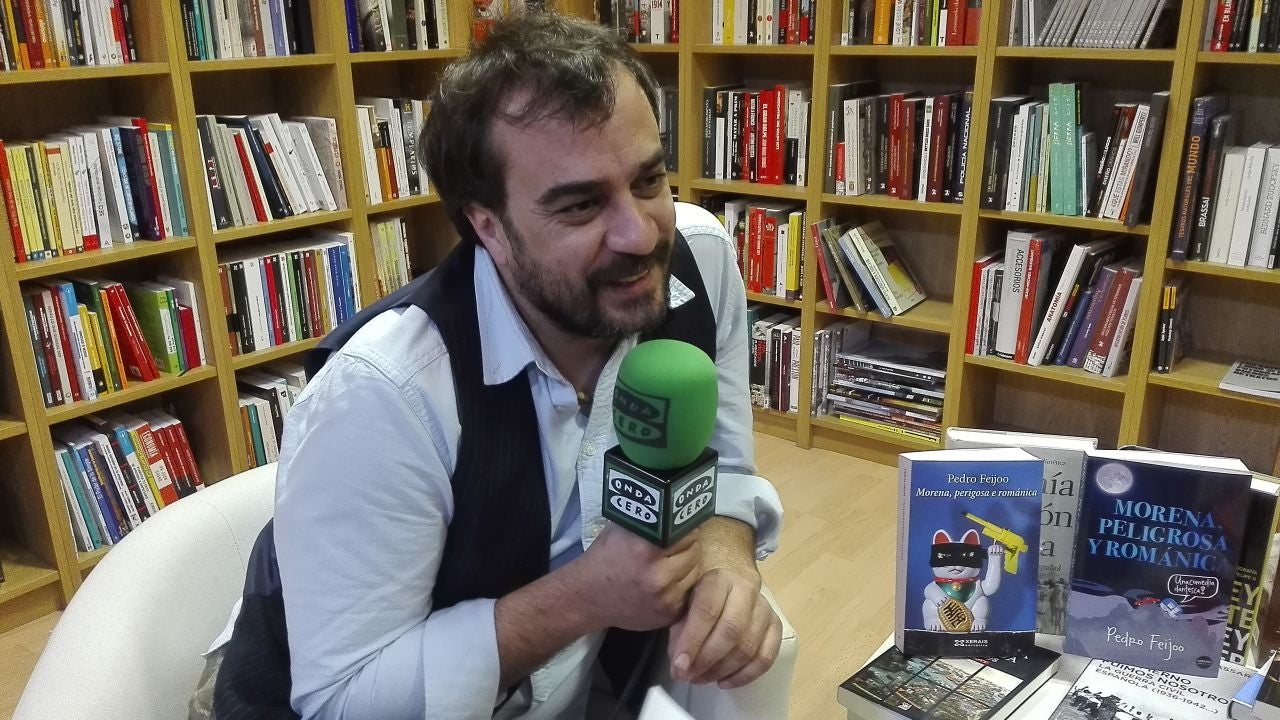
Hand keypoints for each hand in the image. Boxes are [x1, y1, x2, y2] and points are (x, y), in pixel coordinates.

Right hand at [572, 523, 701, 632]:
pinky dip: (681, 586)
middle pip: (694, 552)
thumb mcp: (621, 529)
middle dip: (687, 547)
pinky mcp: (669, 614)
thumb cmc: (605, 557)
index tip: (679, 529)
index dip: (684, 529)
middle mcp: (659, 575)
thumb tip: (676, 504)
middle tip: (674, 546)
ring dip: (687, 567)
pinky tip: (666, 582)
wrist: (588, 597)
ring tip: (670, 564)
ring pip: (695, 573)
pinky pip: (689, 593)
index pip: (687, 532)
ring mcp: (665, 598)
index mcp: (646, 549)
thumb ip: (649, 518)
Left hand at [667, 566, 781, 689]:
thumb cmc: (700, 596)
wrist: (729, 583)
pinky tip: (725, 682)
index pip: (707, 610)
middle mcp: (745, 590)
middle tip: (689, 676)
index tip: (679, 665)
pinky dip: (746, 675)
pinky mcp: (775, 627)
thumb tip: (680, 668)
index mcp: (718, 580)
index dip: (692, 640)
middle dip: (707, 660)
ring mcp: (764, 609)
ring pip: (748, 646)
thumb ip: (679, 633)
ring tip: (702, 680)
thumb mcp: (682, 605)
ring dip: (723, 670)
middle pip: (731, 630)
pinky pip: (766, 657)